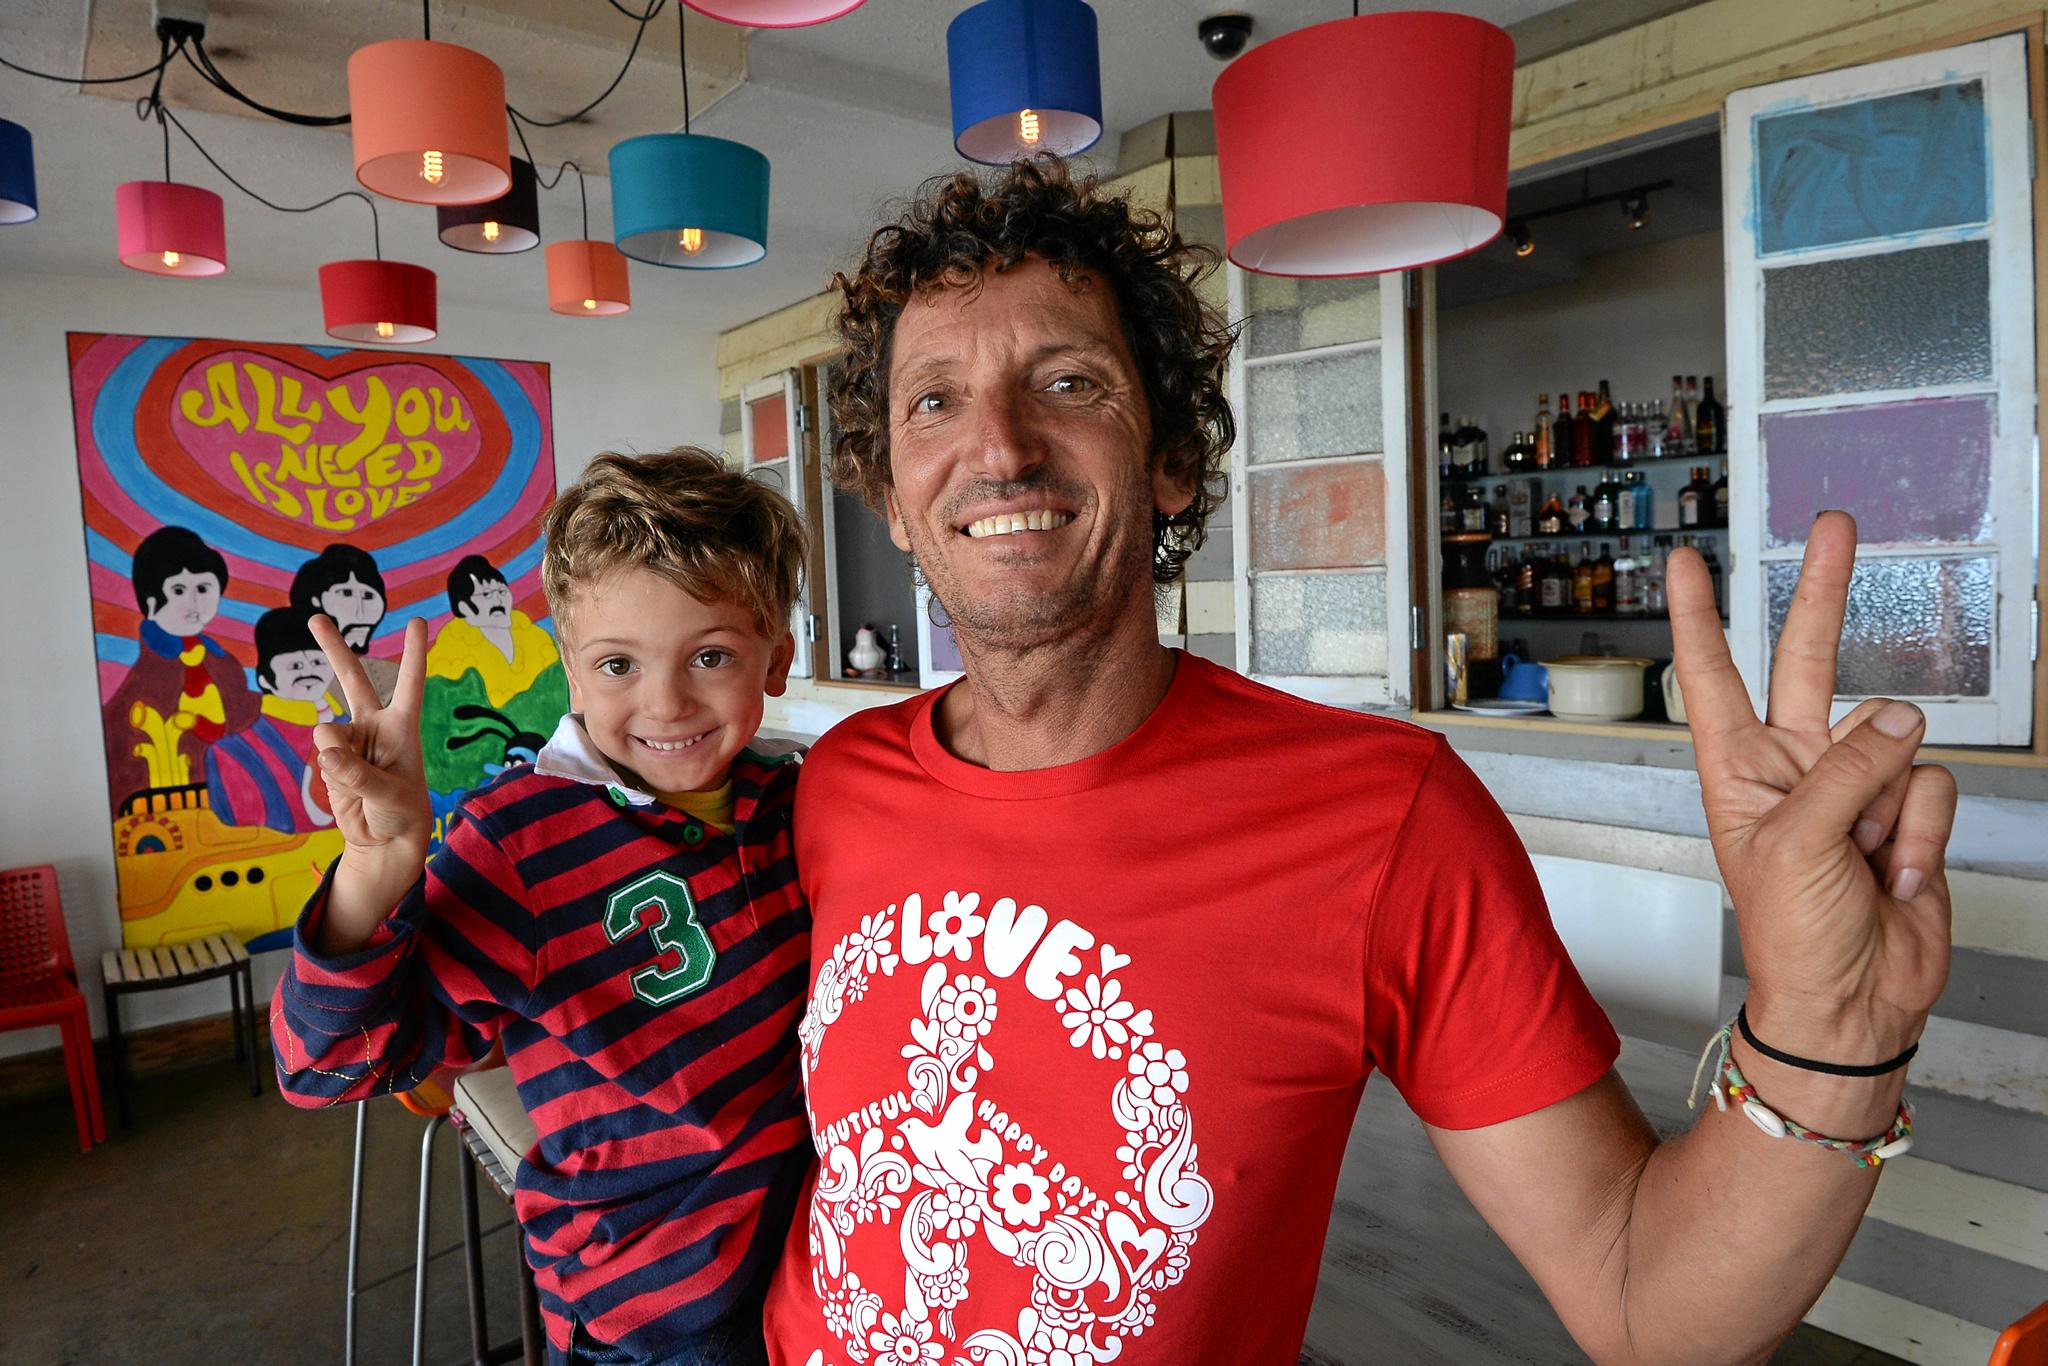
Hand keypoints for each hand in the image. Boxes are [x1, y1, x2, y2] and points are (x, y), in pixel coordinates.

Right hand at [310, 614, 431, 934]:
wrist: (384, 838)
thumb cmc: (402, 813)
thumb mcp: (390, 796)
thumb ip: (358, 774)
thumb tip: (326, 749)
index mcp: (403, 727)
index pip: (409, 683)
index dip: (414, 652)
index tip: (419, 621)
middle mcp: (376, 726)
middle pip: (353, 680)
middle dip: (333, 648)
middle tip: (315, 617)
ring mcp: (351, 740)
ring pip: (327, 733)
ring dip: (335, 758)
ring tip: (357, 783)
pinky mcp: (332, 757)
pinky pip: (320, 756)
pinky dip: (328, 773)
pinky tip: (344, 786)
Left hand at [1669, 512, 1955, 1066]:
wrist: (1852, 1004)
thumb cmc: (1792, 938)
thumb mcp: (1794, 847)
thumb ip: (1846, 771)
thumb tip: (1898, 717)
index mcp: (1736, 769)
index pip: (1711, 675)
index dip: (1699, 616)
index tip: (1686, 561)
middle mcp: (1792, 765)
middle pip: (1808, 660)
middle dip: (1821, 592)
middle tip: (1832, 526)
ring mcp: (1851, 786)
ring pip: (1895, 739)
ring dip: (1888, 806)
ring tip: (1865, 862)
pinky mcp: (1904, 813)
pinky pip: (1930, 789)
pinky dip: (1920, 837)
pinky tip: (1896, 877)